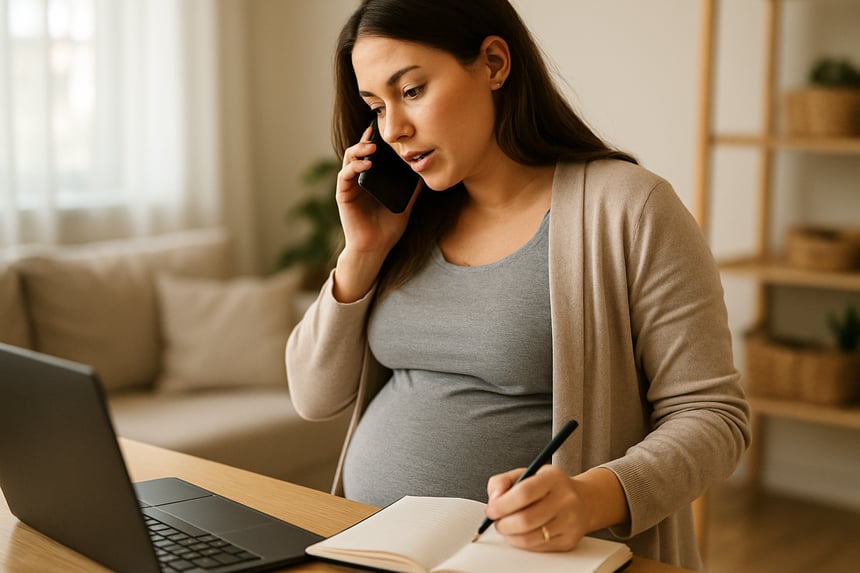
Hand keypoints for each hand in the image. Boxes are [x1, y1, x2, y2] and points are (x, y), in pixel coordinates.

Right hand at [332, 126, 421, 301]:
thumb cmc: (388, 229)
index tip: (382, 130)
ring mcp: (349, 187)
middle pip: (357, 152)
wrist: (376, 248)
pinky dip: (354, 167)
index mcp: (371, 180)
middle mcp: (358, 180)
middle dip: (366, 141)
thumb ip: (412, 190)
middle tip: (376, 134)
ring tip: (372, 147)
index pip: (370, 155)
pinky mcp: (343, 195)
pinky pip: (345, 176)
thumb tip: (424, 173)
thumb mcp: (405, 204)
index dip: (374, 141)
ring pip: (349, 160)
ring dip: (359, 150)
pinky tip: (367, 164)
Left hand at [484, 466, 628, 551]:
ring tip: (508, 527)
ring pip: (529, 537)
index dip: (502, 505)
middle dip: (503, 524)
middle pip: (526, 520)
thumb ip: (503, 481)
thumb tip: (494, 498)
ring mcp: (569, 522)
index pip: (524, 493)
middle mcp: (565, 500)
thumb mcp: (528, 473)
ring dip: (510, 535)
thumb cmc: (550, 487)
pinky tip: (522, 533)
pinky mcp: (569, 540)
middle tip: (497, 521)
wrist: (584, 501)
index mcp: (552, 479)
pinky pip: (537, 547)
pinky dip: (523, 542)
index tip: (491, 510)